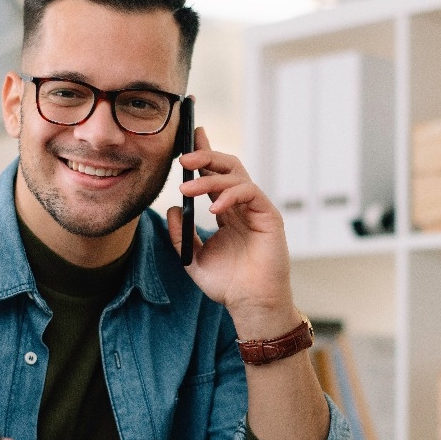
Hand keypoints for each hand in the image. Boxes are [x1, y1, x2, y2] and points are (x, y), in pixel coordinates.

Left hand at [167, 127, 299, 337]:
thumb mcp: (192, 258)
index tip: (189, 135)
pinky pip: (250, 192)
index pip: (214, 175)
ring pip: (235, 176)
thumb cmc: (227, 284)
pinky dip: (230, 195)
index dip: (203, 153)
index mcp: (226, 211)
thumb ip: (180, 234)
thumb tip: (171, 207)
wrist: (249, 304)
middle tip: (182, 159)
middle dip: (205, 156)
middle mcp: (242, 206)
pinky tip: (214, 208)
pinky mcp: (269, 216)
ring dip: (210, 178)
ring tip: (188, 188)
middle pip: (226, 166)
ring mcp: (256, 209)